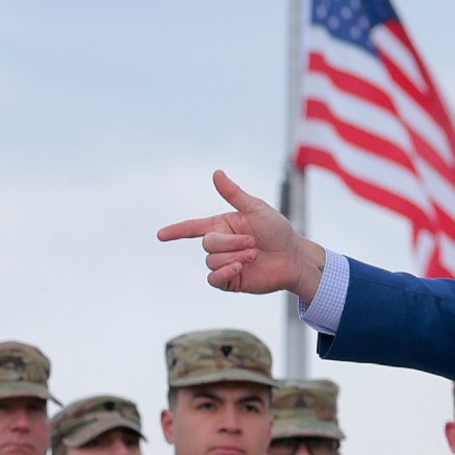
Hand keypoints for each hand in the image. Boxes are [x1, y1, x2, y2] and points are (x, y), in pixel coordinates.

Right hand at [157, 170, 328, 299]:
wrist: (293, 257)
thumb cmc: (278, 230)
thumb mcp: (256, 208)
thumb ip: (234, 194)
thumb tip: (216, 173)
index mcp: (222, 225)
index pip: (193, 228)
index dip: (176, 231)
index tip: (160, 235)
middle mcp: (221, 245)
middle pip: (207, 244)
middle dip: (230, 243)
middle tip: (252, 242)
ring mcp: (225, 263)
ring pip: (211, 261)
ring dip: (234, 257)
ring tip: (254, 255)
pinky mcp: (230, 281)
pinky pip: (214, 279)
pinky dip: (224, 273)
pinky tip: (239, 269)